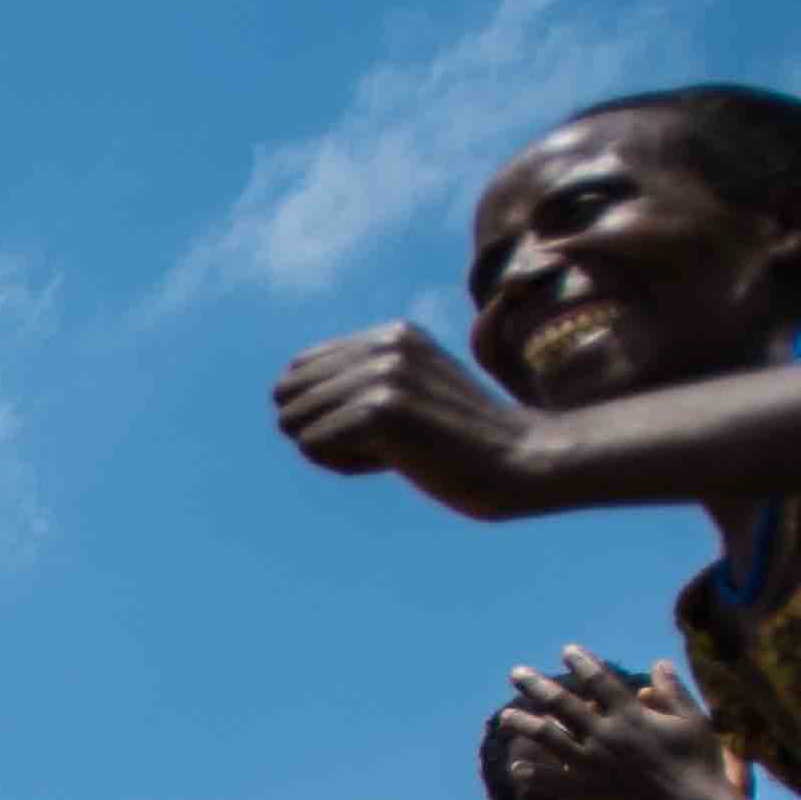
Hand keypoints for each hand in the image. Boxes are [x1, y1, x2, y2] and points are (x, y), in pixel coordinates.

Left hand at [270, 324, 569, 519]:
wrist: (523, 461)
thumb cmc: (463, 442)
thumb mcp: (412, 391)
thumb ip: (359, 380)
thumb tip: (277, 390)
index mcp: (392, 334)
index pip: (299, 370)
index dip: (325, 411)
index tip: (379, 426)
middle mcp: (385, 345)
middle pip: (288, 396)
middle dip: (319, 430)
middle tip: (382, 443)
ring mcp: (383, 376)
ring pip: (296, 423)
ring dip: (332, 451)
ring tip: (394, 451)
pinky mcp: (381, 412)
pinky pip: (312, 446)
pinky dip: (343, 465)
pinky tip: (395, 462)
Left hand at [497, 648, 743, 799]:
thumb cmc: (700, 764)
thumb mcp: (694, 721)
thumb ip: (673, 692)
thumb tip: (658, 664)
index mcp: (630, 714)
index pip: (599, 680)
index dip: (582, 663)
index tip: (568, 651)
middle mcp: (605, 735)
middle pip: (562, 704)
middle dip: (537, 686)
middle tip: (516, 673)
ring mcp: (592, 764)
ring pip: (549, 738)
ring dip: (524, 724)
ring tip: (505, 716)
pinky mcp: (588, 792)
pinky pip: (553, 781)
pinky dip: (533, 774)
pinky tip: (515, 767)